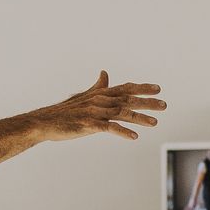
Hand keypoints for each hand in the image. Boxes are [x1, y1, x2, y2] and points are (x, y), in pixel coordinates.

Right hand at [28, 71, 163, 141]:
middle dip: (147, 102)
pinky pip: (109, 128)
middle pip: (128, 100)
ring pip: (122, 113)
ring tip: (155, 123)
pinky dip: (122, 132)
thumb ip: (98, 86)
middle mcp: (99, 101)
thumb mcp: (84, 96)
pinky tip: (133, 137)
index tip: (158, 89)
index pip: (125, 89)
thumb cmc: (64, 112)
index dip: (142, 88)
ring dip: (139, 118)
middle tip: (164, 105)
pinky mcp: (88, 125)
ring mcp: (94, 112)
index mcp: (100, 94)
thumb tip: (105, 73)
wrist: (45, 122)